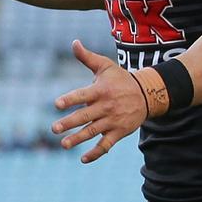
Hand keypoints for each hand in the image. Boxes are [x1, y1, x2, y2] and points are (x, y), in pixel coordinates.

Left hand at [52, 39, 145, 162]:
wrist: (148, 94)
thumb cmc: (120, 79)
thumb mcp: (105, 66)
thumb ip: (87, 57)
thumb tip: (74, 42)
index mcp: (100, 90)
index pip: (82, 95)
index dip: (70, 99)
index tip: (56, 104)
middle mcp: (106, 107)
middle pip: (85, 116)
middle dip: (69, 123)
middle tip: (54, 129)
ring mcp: (113, 121)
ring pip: (93, 132)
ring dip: (78, 139)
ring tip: (63, 145)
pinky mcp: (119, 132)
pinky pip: (106, 145)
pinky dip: (96, 153)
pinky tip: (83, 159)